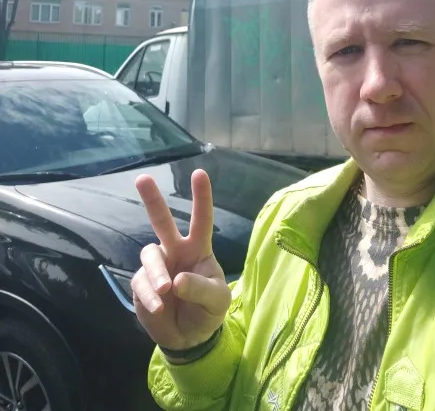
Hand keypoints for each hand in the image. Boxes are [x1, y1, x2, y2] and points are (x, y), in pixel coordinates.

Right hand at [132, 169, 231, 350]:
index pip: (202, 219)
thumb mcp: (217, 300)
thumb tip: (177, 280)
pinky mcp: (142, 285)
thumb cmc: (208, 310)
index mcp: (199, 248)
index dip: (201, 197)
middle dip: (152, 199)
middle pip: (162, 220)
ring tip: (165, 291)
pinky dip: (149, 296)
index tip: (199, 173)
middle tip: (142, 178)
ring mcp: (157, 266)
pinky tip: (159, 308)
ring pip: (149, 254)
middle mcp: (176, 251)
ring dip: (156, 272)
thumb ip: (201, 288)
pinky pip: (140, 283)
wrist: (189, 338)